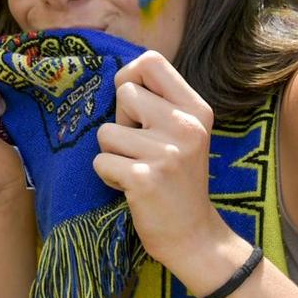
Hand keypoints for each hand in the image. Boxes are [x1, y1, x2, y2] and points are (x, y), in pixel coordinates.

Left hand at [92, 51, 230, 279]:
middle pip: (124, 93)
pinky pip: (101, 161)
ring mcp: (167, 153)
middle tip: (141, 148)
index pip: (152, 61)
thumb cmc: (178, 179)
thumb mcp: (183, 132)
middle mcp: (186, 126)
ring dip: (113, 154)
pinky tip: (132, 189)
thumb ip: (159, 102)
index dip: (130, 76)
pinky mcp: (145, 178)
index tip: (131, 102)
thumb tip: (120, 77)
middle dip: (121, 121)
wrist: (194, 236)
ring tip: (138, 170)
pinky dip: (109, 176)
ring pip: (106, 132)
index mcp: (196, 109)